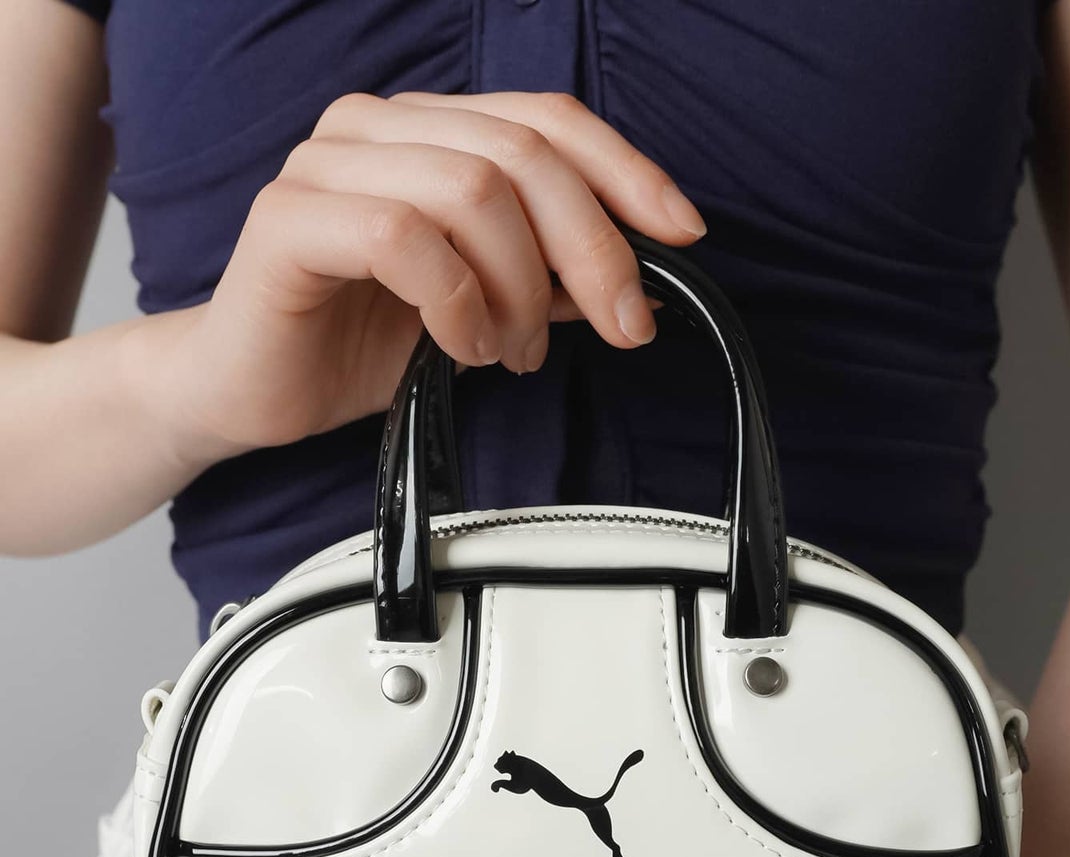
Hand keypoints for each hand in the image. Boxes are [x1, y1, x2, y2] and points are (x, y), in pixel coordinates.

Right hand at [149, 90, 702, 468]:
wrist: (252, 389)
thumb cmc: (362, 342)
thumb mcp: (484, 309)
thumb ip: (548, 281)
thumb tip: (634, 280)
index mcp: (427, 131)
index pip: (547, 118)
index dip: (626, 171)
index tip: (682, 235)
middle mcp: (377, 128)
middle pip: (522, 156)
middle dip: (592, 250)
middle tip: (619, 326)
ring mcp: (327, 164)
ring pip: (471, 190)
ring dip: (519, 289)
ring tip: (512, 352)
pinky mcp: (289, 217)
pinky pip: (404, 238)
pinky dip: (456, 303)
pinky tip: (461, 347)